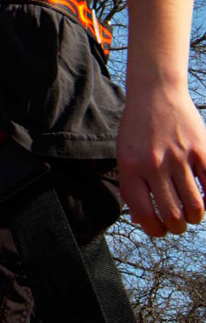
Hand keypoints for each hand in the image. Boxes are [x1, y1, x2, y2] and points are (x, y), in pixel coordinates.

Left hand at [116, 87, 205, 236]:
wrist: (156, 92)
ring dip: (195, 217)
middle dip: (178, 227)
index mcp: (130, 168)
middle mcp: (154, 164)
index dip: (155, 230)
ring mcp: (179, 156)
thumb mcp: (125, 156)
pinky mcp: (200, 149)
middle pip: (173, 215)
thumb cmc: (138, 128)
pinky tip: (205, 198)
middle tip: (179, 222)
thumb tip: (144, 220)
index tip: (160, 230)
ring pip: (195, 207)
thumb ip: (133, 186)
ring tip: (192, 213)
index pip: (144, 215)